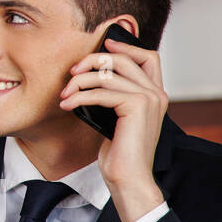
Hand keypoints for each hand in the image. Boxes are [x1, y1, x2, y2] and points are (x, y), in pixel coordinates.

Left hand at [59, 36, 167, 221]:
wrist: (128, 178)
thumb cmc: (120, 152)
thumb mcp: (116, 116)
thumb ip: (114, 94)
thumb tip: (90, 74)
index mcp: (155, 94)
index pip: (148, 56)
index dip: (126, 45)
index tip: (104, 43)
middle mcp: (156, 93)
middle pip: (123, 58)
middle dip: (93, 60)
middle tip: (72, 73)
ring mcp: (149, 99)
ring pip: (107, 74)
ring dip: (79, 81)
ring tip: (65, 94)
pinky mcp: (137, 106)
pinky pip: (101, 92)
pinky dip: (79, 96)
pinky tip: (67, 104)